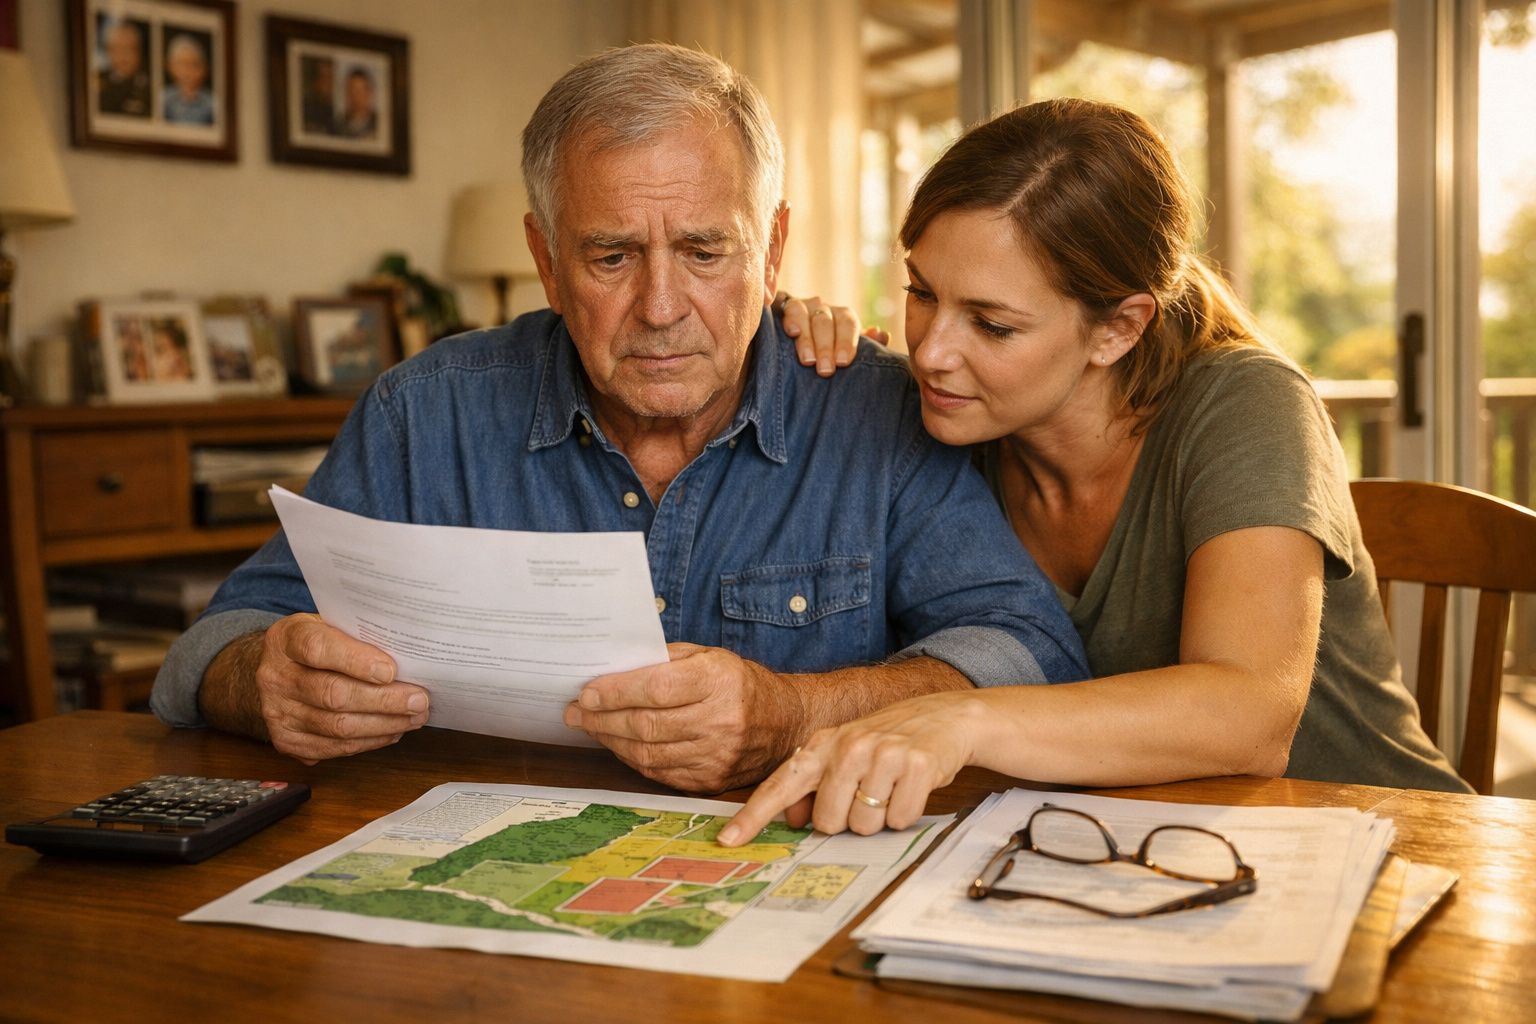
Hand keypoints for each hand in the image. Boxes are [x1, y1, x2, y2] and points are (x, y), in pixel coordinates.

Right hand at [249, 613, 427, 763]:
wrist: (278, 670)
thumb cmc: (317, 644)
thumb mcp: (330, 624)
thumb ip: (359, 636)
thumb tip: (410, 655)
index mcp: (285, 639)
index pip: (317, 649)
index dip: (356, 660)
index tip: (391, 670)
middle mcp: (275, 677)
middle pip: (333, 694)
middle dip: (384, 700)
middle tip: (419, 700)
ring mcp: (277, 713)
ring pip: (337, 727)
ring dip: (384, 725)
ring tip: (415, 717)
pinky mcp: (286, 741)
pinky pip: (335, 747)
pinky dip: (370, 741)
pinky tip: (393, 731)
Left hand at [563, 642, 803, 792]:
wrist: (785, 723)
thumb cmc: (739, 683)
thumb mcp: (709, 656)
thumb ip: (664, 659)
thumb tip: (613, 668)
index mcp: (719, 680)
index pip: (657, 688)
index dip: (616, 692)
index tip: (586, 693)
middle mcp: (722, 720)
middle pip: (647, 724)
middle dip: (603, 719)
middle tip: (576, 713)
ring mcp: (718, 755)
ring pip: (649, 753)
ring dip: (611, 741)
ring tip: (591, 728)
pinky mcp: (712, 781)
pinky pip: (660, 773)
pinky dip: (633, 759)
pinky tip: (619, 745)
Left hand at [716, 691, 980, 845]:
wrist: (944, 717)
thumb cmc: (888, 741)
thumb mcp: (846, 753)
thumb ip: (815, 785)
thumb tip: (793, 819)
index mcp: (823, 744)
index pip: (780, 785)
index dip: (752, 816)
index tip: (728, 840)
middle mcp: (849, 746)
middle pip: (828, 821)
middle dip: (847, 820)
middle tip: (866, 796)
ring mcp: (883, 754)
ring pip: (864, 824)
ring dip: (879, 818)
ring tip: (891, 789)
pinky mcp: (917, 765)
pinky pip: (900, 819)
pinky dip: (907, 813)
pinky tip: (912, 788)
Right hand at [777, 293, 888, 375]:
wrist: (799, 342)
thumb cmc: (830, 354)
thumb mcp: (849, 352)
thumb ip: (868, 345)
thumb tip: (882, 335)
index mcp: (842, 317)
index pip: (848, 323)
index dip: (846, 342)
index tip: (843, 362)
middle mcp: (823, 308)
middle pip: (825, 322)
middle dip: (826, 347)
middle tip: (825, 371)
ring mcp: (802, 306)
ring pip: (805, 315)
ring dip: (807, 339)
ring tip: (807, 361)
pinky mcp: (784, 307)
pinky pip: (788, 308)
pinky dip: (790, 319)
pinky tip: (792, 333)